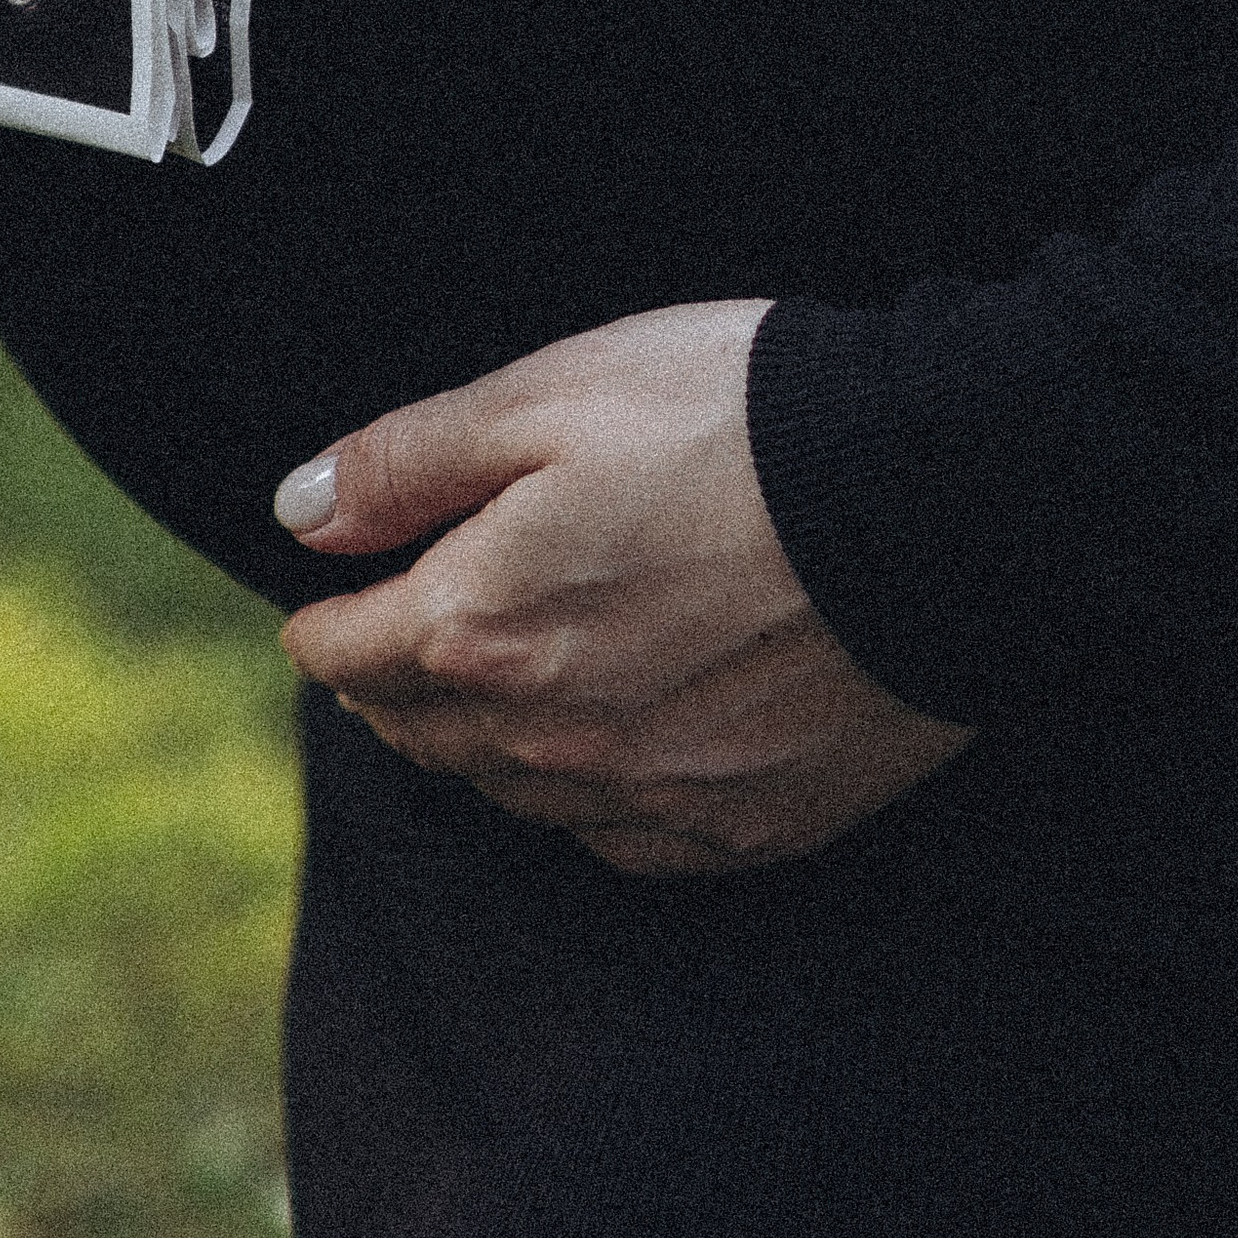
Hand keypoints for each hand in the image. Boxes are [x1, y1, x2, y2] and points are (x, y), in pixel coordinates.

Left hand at [276, 303, 970, 876]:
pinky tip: (600, 752)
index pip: (346, 655)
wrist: (941, 500)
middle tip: (390, 641)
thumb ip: (408, 461)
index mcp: (481, 629)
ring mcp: (652, 797)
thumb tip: (297, 511)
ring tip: (489, 685)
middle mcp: (550, 741)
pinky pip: (624, 841)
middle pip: (421, 736)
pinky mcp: (748, 827)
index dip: (324, 617)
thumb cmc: (736, 419)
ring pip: (514, 797)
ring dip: (481, 744)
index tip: (325, 597)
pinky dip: (589, 799)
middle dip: (391, 684)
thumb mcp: (547, 396)